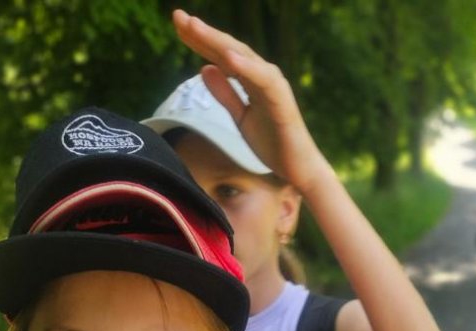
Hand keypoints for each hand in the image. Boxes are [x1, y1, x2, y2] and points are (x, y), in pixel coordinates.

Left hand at [171, 9, 328, 193]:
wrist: (298, 169)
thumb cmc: (274, 144)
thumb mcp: (240, 118)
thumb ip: (225, 94)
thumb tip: (204, 69)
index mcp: (251, 79)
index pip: (221, 55)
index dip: (199, 40)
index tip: (177, 25)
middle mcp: (262, 76)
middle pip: (229, 49)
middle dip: (203, 33)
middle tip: (177, 16)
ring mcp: (273, 85)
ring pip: (243, 57)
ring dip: (218, 42)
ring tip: (195, 27)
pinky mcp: (282, 100)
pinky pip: (263, 80)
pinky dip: (246, 67)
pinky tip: (226, 57)